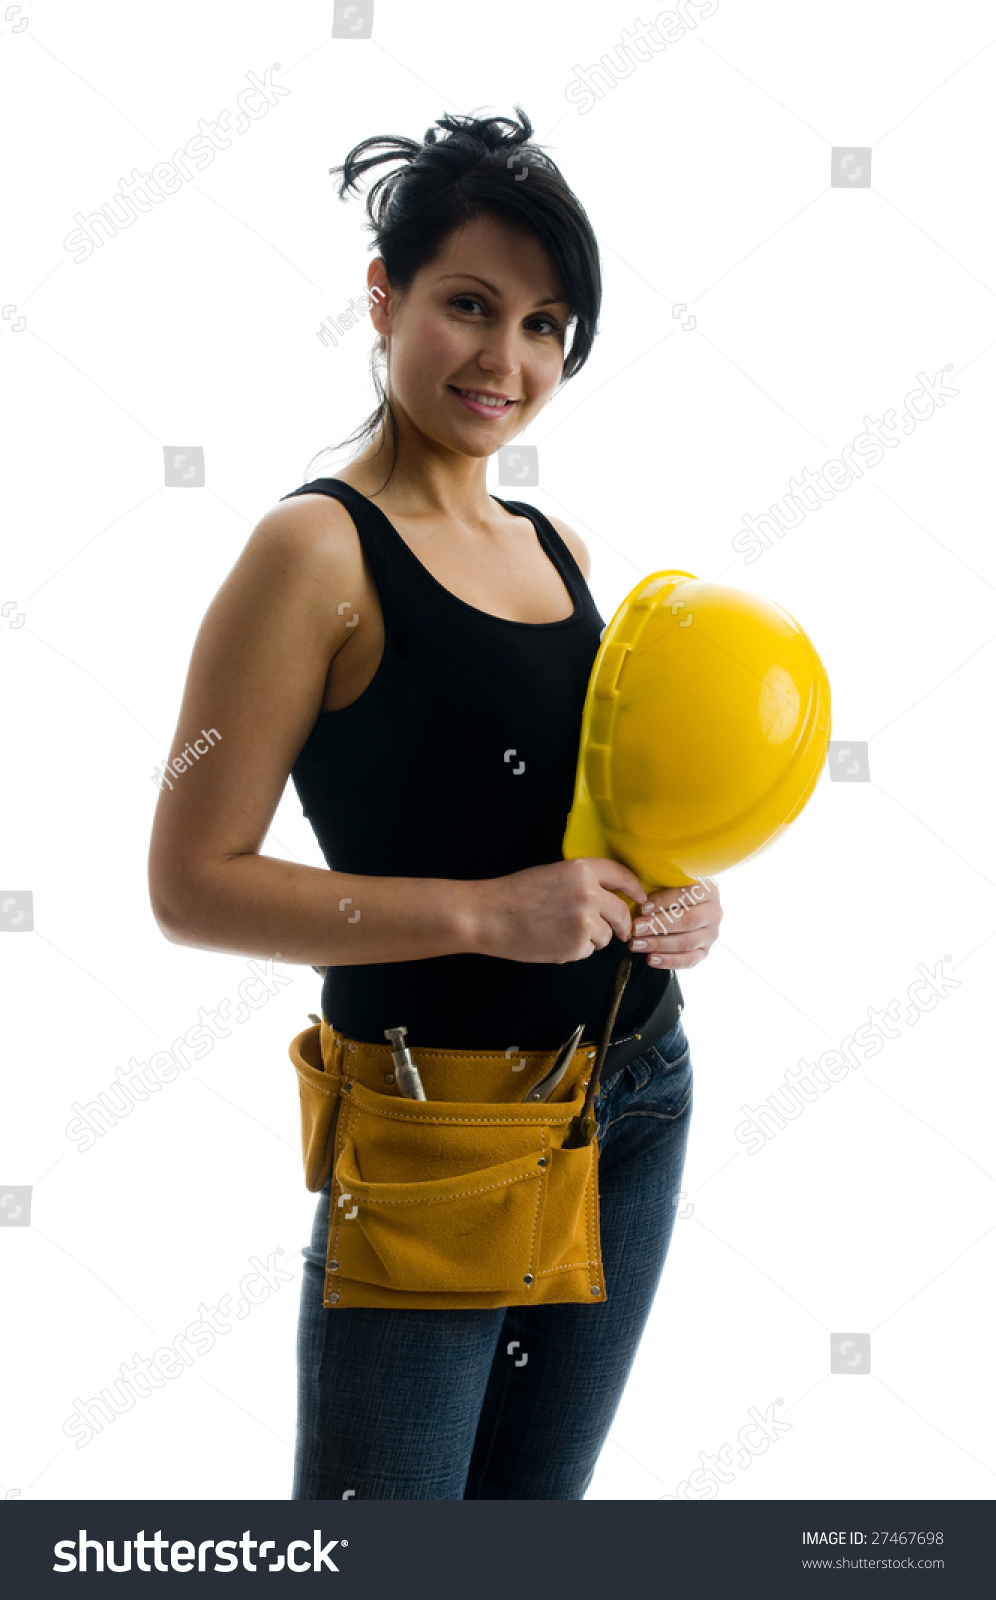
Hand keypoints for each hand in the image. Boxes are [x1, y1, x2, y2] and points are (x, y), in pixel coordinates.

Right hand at [469, 857, 648, 964]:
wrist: (489, 916)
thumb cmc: (515, 894)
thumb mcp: (553, 874)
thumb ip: (583, 883)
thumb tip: (608, 899)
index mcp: (582, 870)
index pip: (621, 876)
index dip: (634, 889)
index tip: (640, 898)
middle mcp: (589, 894)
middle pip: (621, 912)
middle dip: (621, 924)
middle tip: (617, 930)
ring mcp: (585, 921)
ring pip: (606, 936)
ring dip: (592, 939)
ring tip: (561, 932)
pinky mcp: (577, 946)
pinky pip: (588, 951)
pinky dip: (576, 951)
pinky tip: (553, 943)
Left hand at [627, 878, 722, 969]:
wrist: (685, 910)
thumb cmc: (670, 894)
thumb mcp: (668, 883)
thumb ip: (658, 885)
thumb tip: (637, 896)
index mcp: (707, 890)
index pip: (686, 895)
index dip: (662, 902)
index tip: (642, 908)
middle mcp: (714, 913)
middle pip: (688, 921)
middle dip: (658, 926)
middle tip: (636, 928)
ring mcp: (711, 934)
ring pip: (687, 942)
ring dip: (659, 944)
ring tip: (637, 944)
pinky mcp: (705, 951)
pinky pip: (689, 960)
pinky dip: (669, 961)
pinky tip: (650, 959)